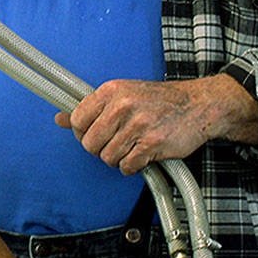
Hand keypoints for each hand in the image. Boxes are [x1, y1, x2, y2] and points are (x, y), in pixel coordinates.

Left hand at [54, 74, 257, 174]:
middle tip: (115, 143)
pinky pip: (127, 166)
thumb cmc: (158, 100)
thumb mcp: (122, 95)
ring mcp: (137, 126)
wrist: (198, 105)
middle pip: (90, 144)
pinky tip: (141, 156)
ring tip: (132, 147)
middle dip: (100, 149)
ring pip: (107, 157)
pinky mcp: (152, 145)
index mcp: (111, 91)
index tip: (95, 133)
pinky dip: (132, 166)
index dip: (83, 132)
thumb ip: (90, 108)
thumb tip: (59, 119)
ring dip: (118, 158)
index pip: (77, 120)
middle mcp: (122, 106)